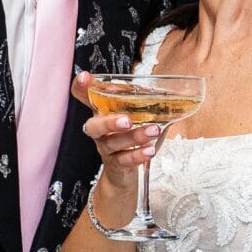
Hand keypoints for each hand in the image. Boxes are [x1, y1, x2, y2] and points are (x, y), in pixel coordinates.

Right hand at [73, 71, 161, 190]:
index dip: (82, 88)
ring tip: (154, 131)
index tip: (84, 77)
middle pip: (94, 126)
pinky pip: (125, 160)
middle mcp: (99, 132)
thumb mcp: (131, 116)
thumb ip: (140, 102)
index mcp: (101, 114)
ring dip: (135, 137)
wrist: (121, 174)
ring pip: (114, 143)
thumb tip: (169, 89)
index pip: (86, 98)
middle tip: (128, 120)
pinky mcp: (116, 165)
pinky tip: (150, 150)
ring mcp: (106, 149)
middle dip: (110, 122)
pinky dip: (138, 155)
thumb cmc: (126, 139)